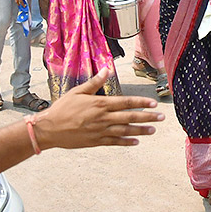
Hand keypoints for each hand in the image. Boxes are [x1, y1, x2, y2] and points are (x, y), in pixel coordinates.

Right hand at [32, 69, 162, 148]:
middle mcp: (103, 118)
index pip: (126, 102)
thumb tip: (106, 69)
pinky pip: (114, 142)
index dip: (141, 103)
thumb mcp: (77, 91)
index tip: (153, 103)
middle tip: (161, 118)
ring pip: (125, 131)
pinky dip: (126, 142)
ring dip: (140, 130)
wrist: (49, 128)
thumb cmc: (62, 108)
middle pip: (129, 117)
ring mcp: (100, 131)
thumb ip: (94, 82)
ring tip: (153, 130)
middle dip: (147, 117)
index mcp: (100, 103)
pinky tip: (136, 141)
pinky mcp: (96, 142)